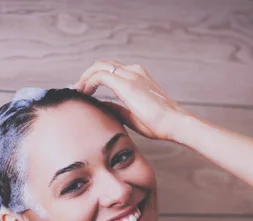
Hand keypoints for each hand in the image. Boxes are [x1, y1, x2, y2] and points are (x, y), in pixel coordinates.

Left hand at [72, 60, 196, 141]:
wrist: (175, 123)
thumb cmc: (159, 123)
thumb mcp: (132, 115)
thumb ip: (116, 108)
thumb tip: (100, 106)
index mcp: (138, 77)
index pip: (111, 71)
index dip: (94, 78)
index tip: (85, 91)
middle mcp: (134, 72)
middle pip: (103, 65)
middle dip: (87, 75)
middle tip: (77, 90)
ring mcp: (131, 75)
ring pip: (99, 66)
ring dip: (85, 77)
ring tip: (77, 91)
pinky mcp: (126, 84)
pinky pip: (100, 75)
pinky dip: (88, 82)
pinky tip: (83, 93)